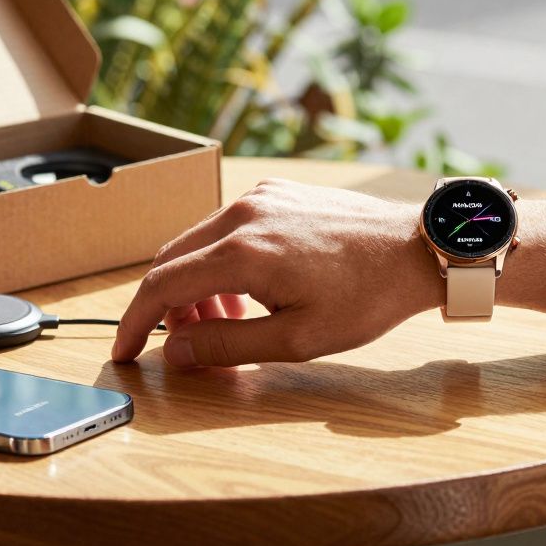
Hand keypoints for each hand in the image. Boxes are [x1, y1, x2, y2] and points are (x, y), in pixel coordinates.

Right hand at [113, 179, 443, 367]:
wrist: (419, 248)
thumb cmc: (368, 296)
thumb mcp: (297, 338)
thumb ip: (227, 345)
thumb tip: (176, 353)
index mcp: (243, 250)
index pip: (162, 286)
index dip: (136, 324)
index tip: (126, 352)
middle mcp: (243, 213)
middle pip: (173, 260)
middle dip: (169, 309)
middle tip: (187, 346)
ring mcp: (261, 196)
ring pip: (199, 243)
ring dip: (197, 286)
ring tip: (228, 324)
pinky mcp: (277, 192)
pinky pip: (227, 227)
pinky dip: (222, 262)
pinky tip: (251, 293)